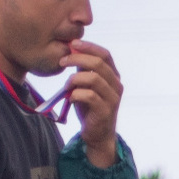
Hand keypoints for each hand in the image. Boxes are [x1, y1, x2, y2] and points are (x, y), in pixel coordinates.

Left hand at [63, 39, 121, 168]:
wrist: (97, 134)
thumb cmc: (90, 108)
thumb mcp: (86, 85)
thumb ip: (83, 70)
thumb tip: (72, 49)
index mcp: (113, 76)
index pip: (105, 54)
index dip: (89, 47)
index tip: (72, 43)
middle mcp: (116, 86)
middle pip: (99, 63)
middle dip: (77, 58)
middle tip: (62, 61)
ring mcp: (113, 99)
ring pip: (93, 78)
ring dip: (74, 79)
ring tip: (67, 86)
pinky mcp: (105, 111)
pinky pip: (89, 96)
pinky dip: (75, 94)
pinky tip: (71, 97)